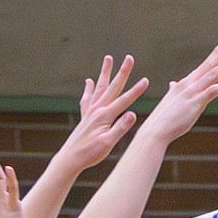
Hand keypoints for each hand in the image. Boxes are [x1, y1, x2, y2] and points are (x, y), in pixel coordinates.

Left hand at [64, 55, 149, 169]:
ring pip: (100, 87)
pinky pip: (87, 98)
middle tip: (129, 58)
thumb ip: (120, 128)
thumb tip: (132, 115)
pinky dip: (89, 88)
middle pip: (112, 87)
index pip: (124, 101)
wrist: (71, 159)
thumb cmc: (90, 154)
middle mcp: (97, 110)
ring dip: (105, 72)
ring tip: (109, 58)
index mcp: (104, 116)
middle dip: (122, 72)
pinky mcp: (85, 116)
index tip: (146, 80)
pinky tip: (89, 81)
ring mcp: (90, 112)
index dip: (136, 91)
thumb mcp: (108, 143)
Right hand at [145, 39, 217, 144]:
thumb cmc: (162, 120)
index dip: (211, 58)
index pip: (200, 68)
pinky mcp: (196, 103)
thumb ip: (174, 91)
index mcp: (183, 84)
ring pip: (213, 74)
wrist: (155, 131)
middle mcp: (188, 84)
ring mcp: (192, 93)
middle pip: (207, 66)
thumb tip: (173, 84)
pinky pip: (212, 91)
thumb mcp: (170, 101)